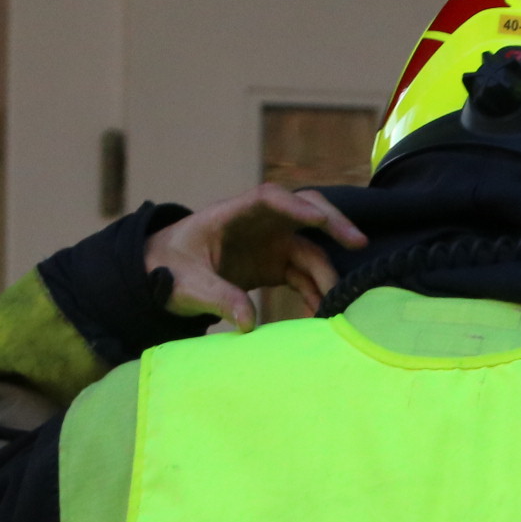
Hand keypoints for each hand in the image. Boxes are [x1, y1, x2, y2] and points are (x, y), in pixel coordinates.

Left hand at [146, 185, 367, 333]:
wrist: (162, 277)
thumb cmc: (167, 270)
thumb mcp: (186, 285)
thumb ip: (218, 298)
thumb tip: (249, 322)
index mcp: (231, 215)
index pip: (268, 198)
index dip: (295, 205)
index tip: (318, 219)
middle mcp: (258, 224)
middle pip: (304, 212)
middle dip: (333, 225)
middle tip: (358, 244)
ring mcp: (270, 244)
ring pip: (310, 251)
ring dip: (326, 275)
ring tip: (338, 303)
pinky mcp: (275, 265)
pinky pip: (304, 276)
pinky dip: (316, 293)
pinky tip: (322, 314)